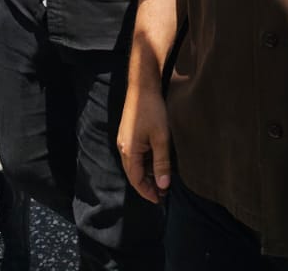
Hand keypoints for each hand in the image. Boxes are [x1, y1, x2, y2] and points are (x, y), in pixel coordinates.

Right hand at [116, 82, 173, 204]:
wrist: (143, 86)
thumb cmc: (153, 111)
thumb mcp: (161, 138)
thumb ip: (162, 163)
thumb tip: (162, 186)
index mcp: (129, 151)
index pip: (136, 180)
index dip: (147, 192)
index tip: (160, 200)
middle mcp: (124, 148)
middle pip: (134, 174)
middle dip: (148, 185)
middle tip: (164, 193)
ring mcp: (126, 140)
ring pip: (136, 164)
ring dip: (148, 173)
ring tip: (164, 179)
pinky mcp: (130, 134)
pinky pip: (137, 155)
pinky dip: (147, 162)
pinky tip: (158, 162)